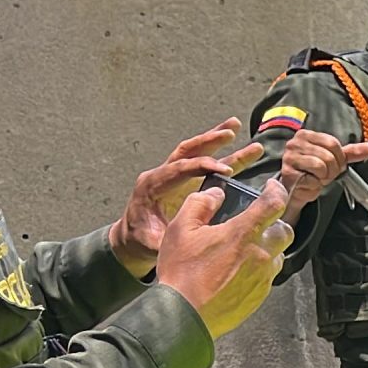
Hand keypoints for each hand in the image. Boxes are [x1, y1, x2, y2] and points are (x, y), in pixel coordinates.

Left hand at [108, 121, 263, 277]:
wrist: (131, 238)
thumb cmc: (141, 240)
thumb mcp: (153, 242)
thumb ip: (171, 238)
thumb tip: (194, 236)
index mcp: (152, 186)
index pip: (179, 169)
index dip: (203, 167)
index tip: (227, 170)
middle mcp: (161, 175)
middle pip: (186, 151)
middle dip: (209, 140)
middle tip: (231, 131)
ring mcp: (172, 175)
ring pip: (194, 151)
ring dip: (215, 138)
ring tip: (236, 125)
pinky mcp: (182, 180)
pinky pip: (199, 160)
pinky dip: (217, 150)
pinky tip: (234, 142)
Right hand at [154, 177, 294, 338]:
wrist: (184, 314)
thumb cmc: (181, 272)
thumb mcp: (181, 228)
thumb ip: (200, 204)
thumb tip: (215, 193)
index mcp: (244, 235)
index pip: (274, 205)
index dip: (277, 191)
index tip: (273, 186)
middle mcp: (261, 256)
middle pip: (285, 232)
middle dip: (276, 223)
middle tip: (259, 220)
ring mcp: (263, 278)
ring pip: (277, 256)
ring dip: (267, 247)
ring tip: (243, 247)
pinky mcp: (260, 296)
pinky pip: (267, 276)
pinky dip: (258, 268)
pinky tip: (236, 270)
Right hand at [278, 129, 367, 208]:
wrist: (299, 190)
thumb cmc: (314, 172)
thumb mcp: (335, 159)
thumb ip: (351, 153)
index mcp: (307, 135)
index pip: (333, 143)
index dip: (339, 158)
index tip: (333, 165)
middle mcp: (296, 142)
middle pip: (329, 155)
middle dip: (332, 169)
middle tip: (324, 174)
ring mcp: (290, 156)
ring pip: (321, 165)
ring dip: (323, 177)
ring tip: (316, 177)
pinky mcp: (288, 172)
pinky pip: (313, 177)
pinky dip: (315, 183)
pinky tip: (309, 182)